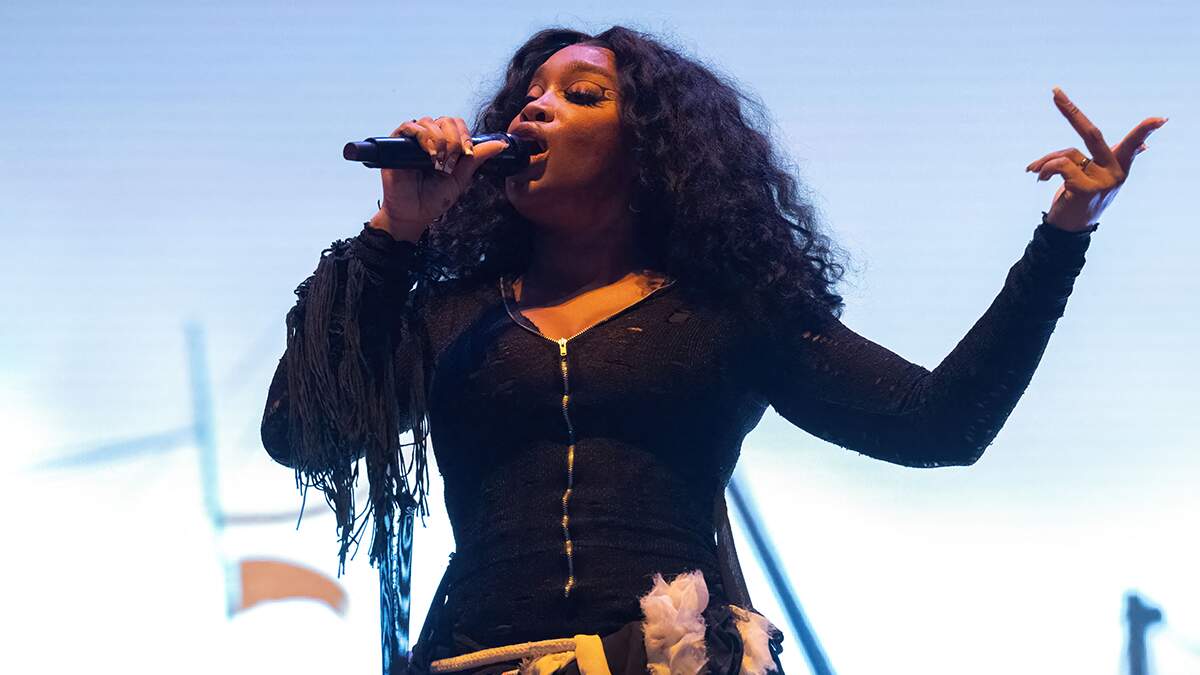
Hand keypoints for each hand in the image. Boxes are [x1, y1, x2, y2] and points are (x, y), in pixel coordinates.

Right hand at [371, 115, 509, 241]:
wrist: (413, 214)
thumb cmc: (434, 199)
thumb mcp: (460, 178)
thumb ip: (477, 159)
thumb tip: (501, 145)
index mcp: (445, 145)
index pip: (457, 124)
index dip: (464, 135)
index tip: (467, 152)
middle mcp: (429, 139)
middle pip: (445, 120)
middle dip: (453, 138)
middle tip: (452, 159)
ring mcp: (413, 141)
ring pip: (428, 122)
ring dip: (439, 139)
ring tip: (438, 160)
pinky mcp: (396, 144)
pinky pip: (408, 127)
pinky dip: (421, 135)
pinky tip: (428, 153)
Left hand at [1024, 87, 1166, 231]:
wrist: (1067, 231)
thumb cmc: (1079, 199)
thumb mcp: (1094, 177)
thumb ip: (1107, 158)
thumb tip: (1145, 146)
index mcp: (1119, 165)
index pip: (1132, 143)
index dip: (1144, 131)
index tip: (1160, 120)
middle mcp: (1115, 172)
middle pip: (1092, 134)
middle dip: (1071, 112)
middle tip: (1054, 92)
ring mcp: (1103, 181)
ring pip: (1067, 153)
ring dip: (1047, 161)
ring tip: (1037, 171)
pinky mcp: (1086, 189)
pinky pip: (1061, 166)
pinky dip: (1046, 169)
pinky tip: (1039, 178)